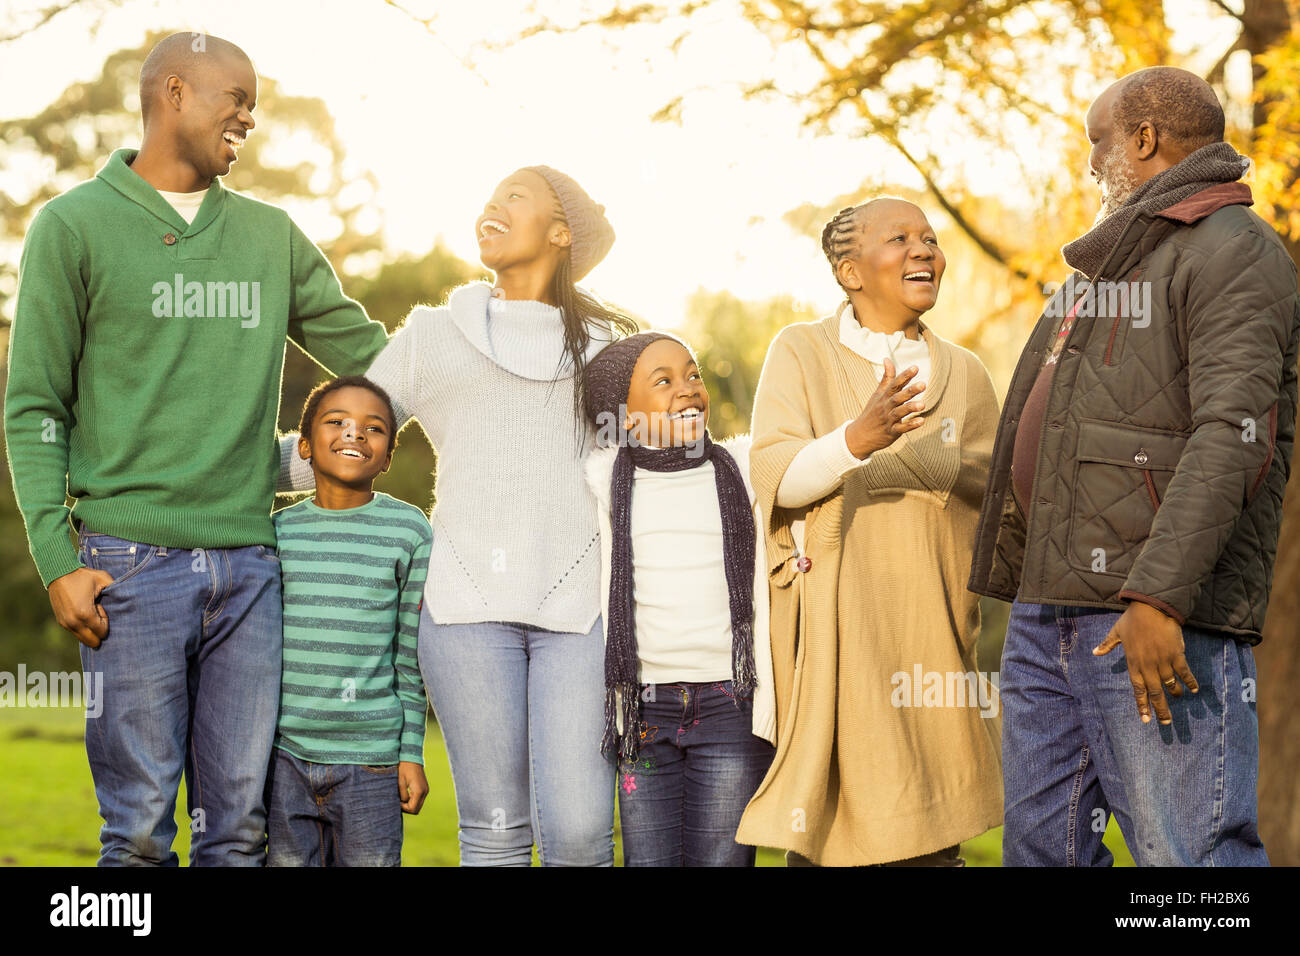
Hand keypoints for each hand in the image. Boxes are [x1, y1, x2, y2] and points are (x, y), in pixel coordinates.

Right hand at [48, 567, 115, 648]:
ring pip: (83, 639)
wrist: (58, 572)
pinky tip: (82, 612)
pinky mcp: (61, 622)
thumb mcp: (103, 579)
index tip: (101, 607)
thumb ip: (117, 588)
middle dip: (99, 630)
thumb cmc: (83, 576)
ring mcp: (65, 623)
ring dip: (90, 629)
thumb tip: (129, 596)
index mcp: (85, 614)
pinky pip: (76, 633)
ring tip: (89, 610)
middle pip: (93, 642)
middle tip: (96, 612)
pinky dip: (82, 626)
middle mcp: (74, 622)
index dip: (105, 621)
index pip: (102, 632)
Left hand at [398, 761, 427, 813]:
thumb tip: (402, 804)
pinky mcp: (424, 788)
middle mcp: (425, 791)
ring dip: (410, 805)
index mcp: (419, 791)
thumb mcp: (400, 782)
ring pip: (418, 805)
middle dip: (407, 809)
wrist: (411, 756)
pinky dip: (412, 801)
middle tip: (398, 802)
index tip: (396, 802)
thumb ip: (402, 796)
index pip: (412, 809)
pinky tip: (406, 794)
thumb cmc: (404, 768)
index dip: (403, 808)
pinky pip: (419, 799)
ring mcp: (426, 790)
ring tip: (401, 798)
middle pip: (416, 809)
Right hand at [844, 358, 926, 458]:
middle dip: (910, 391)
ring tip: (923, 404)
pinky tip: (921, 421)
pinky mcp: (891, 432)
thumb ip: (886, 378)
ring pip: (899, 412)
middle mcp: (886, 406)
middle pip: (898, 397)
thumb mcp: (877, 394)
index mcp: (884, 396)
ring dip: (911, 408)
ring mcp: (888, 420)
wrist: (859, 435)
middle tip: (923, 385)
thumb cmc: (872, 412)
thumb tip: (887, 359)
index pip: (894, 384)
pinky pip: (901, 429)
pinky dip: (910, 425)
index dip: (905, 376)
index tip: (915, 368)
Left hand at [1093, 602, 1198, 724]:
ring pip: (1170, 684)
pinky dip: (1189, 681)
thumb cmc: (1133, 619)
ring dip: (1174, 694)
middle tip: (1165, 722)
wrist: (1151, 608)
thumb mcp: (1116, 632)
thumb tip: (1095, 652)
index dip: (1142, 705)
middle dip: (1160, 709)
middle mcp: (1148, 666)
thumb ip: (1107, 645)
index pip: (1138, 689)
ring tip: (1178, 699)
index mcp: (1133, 663)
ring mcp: (1163, 661)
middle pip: (1155, 692)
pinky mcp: (1176, 654)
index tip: (1146, 719)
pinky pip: (1184, 672)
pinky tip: (1194, 690)